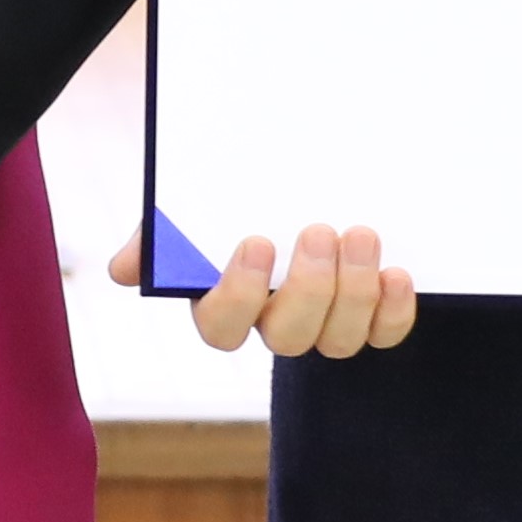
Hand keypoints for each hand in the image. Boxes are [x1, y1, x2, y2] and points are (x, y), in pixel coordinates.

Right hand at [108, 219, 420, 357]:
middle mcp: (273, 322)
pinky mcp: (370, 319)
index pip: (221, 325)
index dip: (239, 294)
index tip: (257, 243)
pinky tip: (397, 274)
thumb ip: (162, 234)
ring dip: (354, 292)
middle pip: (288, 337)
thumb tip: (123, 269)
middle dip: (310, 287)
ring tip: (362, 235)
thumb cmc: (233, 199)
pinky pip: (383, 335)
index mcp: (223, 301)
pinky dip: (393, 312)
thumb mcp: (192, 209)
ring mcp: (324, 325)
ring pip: (338, 340)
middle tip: (322, 231)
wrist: (299, 181)